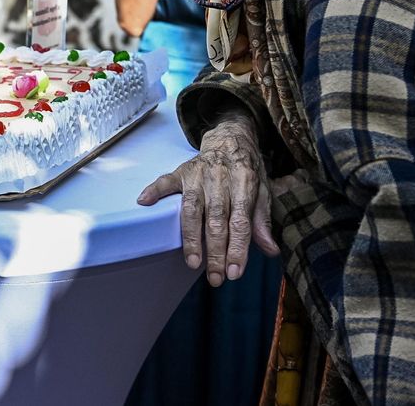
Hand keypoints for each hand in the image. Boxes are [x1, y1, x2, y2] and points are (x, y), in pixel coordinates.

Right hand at [137, 109, 278, 285]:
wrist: (231, 137)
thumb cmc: (247, 169)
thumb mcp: (263, 190)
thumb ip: (262, 220)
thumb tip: (270, 250)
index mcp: (244, 180)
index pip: (240, 221)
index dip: (238, 248)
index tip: (235, 272)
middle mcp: (219, 177)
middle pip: (216, 220)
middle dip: (215, 251)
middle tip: (215, 277)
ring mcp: (197, 174)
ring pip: (192, 209)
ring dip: (191, 237)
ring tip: (193, 262)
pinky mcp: (181, 171)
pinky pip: (165, 181)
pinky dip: (154, 191)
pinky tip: (144, 202)